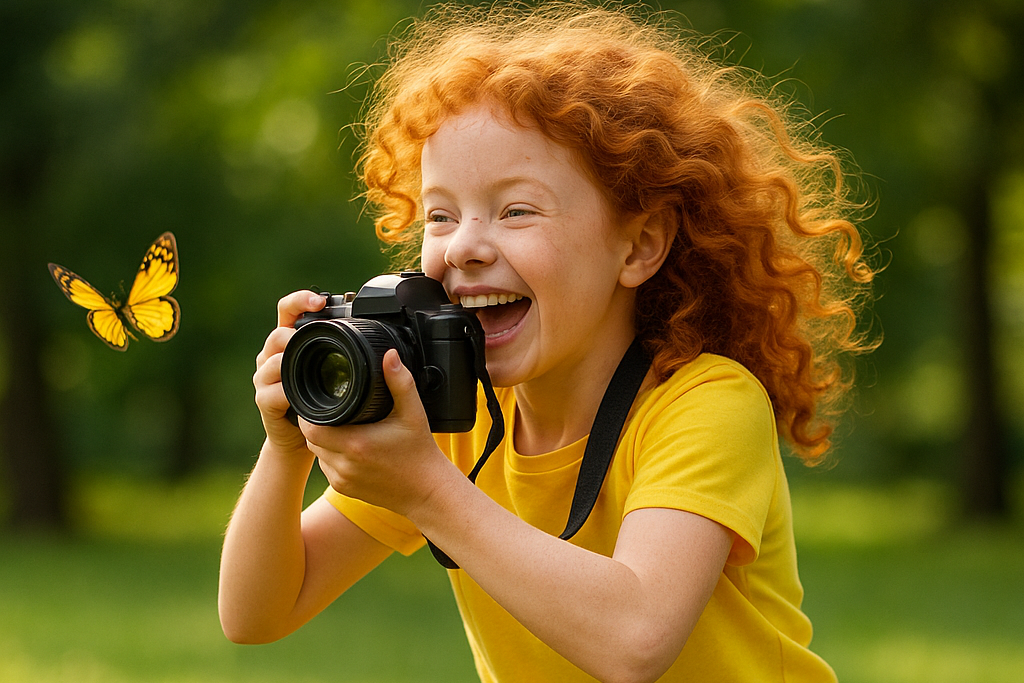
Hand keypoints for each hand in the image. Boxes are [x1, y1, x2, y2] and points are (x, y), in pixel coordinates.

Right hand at [253, 290, 325, 453]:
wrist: (299, 437)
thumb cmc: (317, 400)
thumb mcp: (329, 372)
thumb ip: (340, 352)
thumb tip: (378, 339)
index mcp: (289, 342)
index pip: (287, 310)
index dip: (300, 300)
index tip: (320, 301)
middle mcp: (272, 355)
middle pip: (278, 334)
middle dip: (295, 335)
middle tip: (315, 338)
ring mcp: (265, 378)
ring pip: (274, 361)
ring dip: (291, 361)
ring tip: (309, 362)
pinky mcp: (264, 400)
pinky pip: (274, 392)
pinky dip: (288, 393)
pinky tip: (300, 394)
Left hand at [301, 349, 450, 516]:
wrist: (427, 491)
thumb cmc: (420, 452)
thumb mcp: (413, 413)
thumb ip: (400, 382)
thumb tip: (389, 355)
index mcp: (356, 444)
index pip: (311, 427)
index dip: (308, 413)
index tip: (317, 400)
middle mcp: (344, 465)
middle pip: (310, 439)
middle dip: (315, 423)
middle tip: (327, 409)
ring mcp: (342, 480)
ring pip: (317, 454)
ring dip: (322, 440)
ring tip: (337, 425)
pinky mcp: (345, 489)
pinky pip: (326, 468)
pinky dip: (331, 456)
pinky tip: (346, 446)